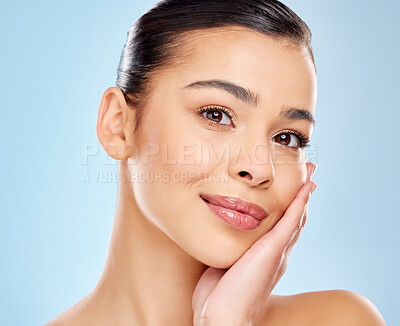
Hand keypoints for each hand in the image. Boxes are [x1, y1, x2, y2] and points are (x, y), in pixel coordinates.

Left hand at [192, 162, 317, 325]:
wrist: (224, 314)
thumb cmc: (220, 294)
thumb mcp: (226, 262)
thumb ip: (230, 248)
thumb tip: (221, 236)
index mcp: (268, 256)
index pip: (283, 228)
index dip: (291, 209)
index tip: (294, 191)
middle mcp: (278, 253)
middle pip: (295, 220)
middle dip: (302, 197)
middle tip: (309, 176)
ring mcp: (279, 251)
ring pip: (297, 217)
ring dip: (305, 194)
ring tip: (311, 175)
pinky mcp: (274, 249)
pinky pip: (291, 220)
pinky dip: (300, 203)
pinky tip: (306, 187)